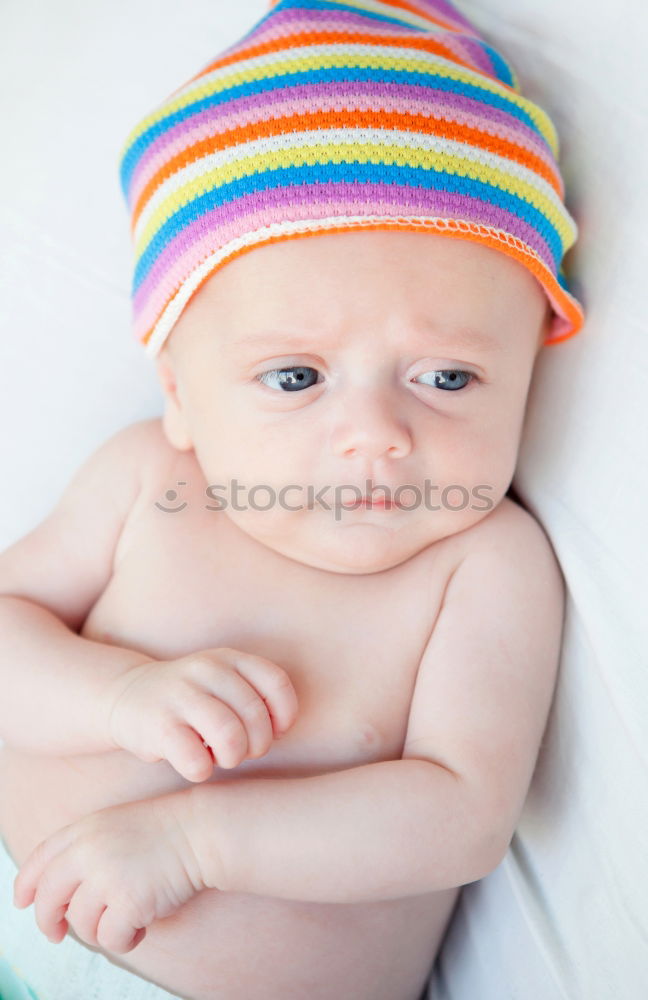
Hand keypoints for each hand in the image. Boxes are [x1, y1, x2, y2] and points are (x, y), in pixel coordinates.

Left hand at [12, 791, 209, 954]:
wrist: (202, 831)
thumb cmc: (167, 831)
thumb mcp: (116, 826)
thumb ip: (85, 851)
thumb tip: (59, 899)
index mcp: (84, 829)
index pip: (39, 861)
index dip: (26, 886)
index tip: (22, 903)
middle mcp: (88, 851)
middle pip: (49, 900)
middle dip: (49, 923)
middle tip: (56, 935)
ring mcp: (106, 876)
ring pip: (82, 925)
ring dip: (101, 930)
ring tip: (128, 917)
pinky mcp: (127, 901)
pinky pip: (111, 938)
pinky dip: (126, 939)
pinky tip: (144, 924)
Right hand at [105, 647, 297, 781]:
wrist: (127, 696)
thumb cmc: (191, 700)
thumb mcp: (224, 682)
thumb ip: (255, 697)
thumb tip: (279, 731)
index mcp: (230, 658)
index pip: (276, 683)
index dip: (284, 715)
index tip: (274, 732)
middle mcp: (207, 669)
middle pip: (255, 716)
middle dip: (257, 745)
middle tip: (241, 750)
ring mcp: (180, 695)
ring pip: (230, 737)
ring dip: (232, 758)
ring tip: (219, 756)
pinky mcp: (158, 725)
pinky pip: (197, 761)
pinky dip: (202, 770)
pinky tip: (194, 761)